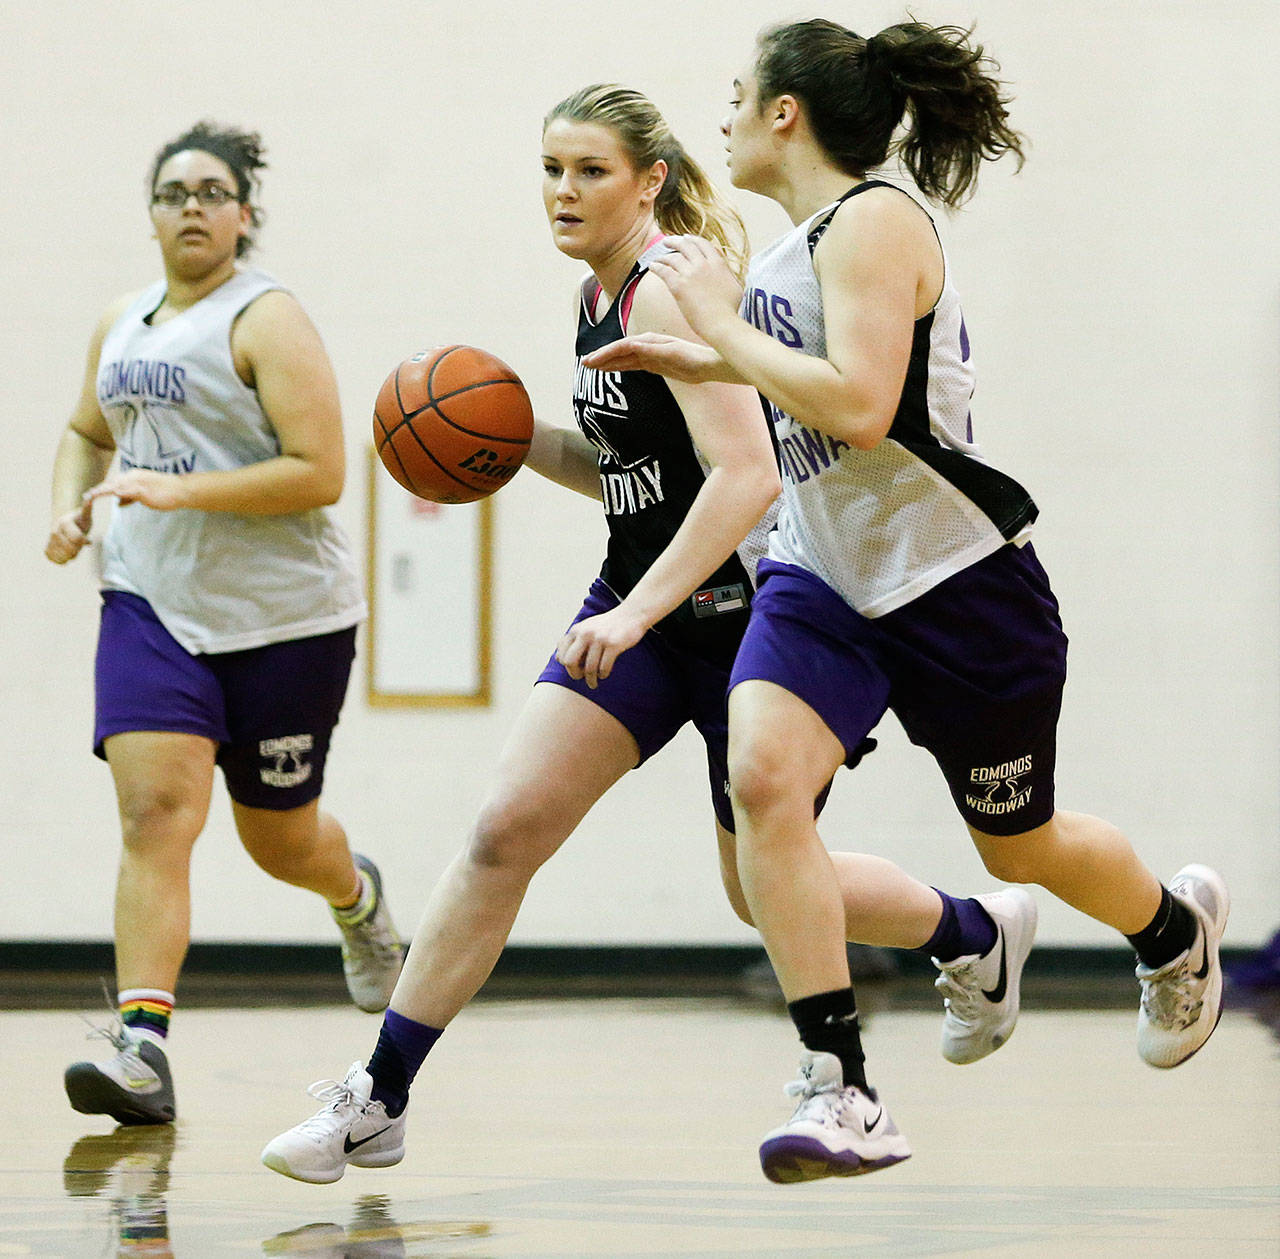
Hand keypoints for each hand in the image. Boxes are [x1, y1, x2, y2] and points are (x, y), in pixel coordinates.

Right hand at [45, 502, 93, 563]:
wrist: (65, 525)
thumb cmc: (79, 520)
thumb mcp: (86, 514)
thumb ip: (87, 507)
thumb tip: (90, 497)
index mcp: (64, 523)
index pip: (78, 539)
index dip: (84, 541)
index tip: (86, 538)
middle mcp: (54, 532)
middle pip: (72, 550)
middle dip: (79, 548)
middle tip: (79, 543)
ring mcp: (49, 541)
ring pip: (65, 557)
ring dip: (72, 555)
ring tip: (73, 547)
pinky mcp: (47, 550)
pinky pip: (57, 561)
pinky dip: (64, 560)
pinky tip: (66, 553)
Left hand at [83, 469, 189, 511]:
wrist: (182, 490)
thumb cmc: (167, 493)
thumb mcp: (146, 494)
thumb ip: (131, 496)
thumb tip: (118, 502)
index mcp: (135, 476)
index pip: (116, 482)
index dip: (104, 488)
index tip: (93, 493)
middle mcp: (134, 476)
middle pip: (112, 482)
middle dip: (100, 489)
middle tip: (86, 496)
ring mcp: (138, 482)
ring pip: (115, 486)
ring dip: (102, 491)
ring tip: (90, 496)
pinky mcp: (142, 489)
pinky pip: (124, 491)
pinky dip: (113, 493)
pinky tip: (106, 496)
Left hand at [555, 605, 648, 689]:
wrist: (631, 614)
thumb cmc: (608, 624)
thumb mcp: (586, 627)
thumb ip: (572, 641)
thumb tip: (557, 658)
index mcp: (576, 630)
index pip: (562, 655)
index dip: (567, 666)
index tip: (576, 670)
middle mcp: (585, 633)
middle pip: (570, 662)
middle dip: (574, 674)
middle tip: (581, 678)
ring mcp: (599, 638)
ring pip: (589, 668)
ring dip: (591, 679)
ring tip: (594, 684)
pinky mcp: (613, 644)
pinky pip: (604, 667)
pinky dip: (603, 674)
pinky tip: (604, 674)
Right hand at [582, 333, 724, 382]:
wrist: (707, 365)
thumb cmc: (692, 357)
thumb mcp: (671, 353)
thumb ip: (651, 350)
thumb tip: (632, 345)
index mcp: (648, 341)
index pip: (621, 347)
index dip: (605, 353)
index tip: (591, 360)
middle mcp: (646, 346)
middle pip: (619, 351)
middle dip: (602, 357)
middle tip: (585, 363)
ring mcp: (649, 355)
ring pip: (624, 358)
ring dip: (608, 361)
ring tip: (592, 366)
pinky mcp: (654, 364)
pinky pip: (632, 365)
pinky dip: (620, 367)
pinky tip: (611, 369)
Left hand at [647, 235, 743, 342]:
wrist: (720, 323)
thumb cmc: (730, 310)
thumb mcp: (735, 285)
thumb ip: (726, 273)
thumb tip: (723, 270)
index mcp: (718, 263)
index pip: (703, 244)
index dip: (692, 239)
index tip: (686, 238)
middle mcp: (703, 264)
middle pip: (686, 246)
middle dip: (675, 241)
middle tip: (667, 242)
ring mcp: (690, 274)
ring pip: (673, 257)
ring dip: (663, 255)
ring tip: (657, 257)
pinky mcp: (678, 285)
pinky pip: (663, 271)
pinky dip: (656, 266)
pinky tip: (652, 266)